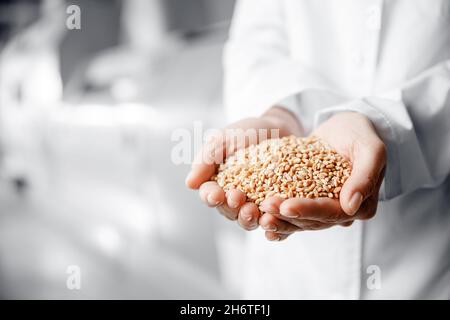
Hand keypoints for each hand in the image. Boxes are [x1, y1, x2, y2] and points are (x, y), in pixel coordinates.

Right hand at [185, 107, 302, 229]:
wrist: (281, 128)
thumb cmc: (248, 132)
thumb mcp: (224, 139)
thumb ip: (207, 159)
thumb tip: (190, 184)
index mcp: (217, 183)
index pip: (209, 195)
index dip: (210, 197)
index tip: (216, 194)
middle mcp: (234, 198)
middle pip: (228, 211)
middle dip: (230, 208)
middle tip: (236, 199)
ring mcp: (255, 205)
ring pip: (248, 220)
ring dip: (247, 219)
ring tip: (253, 211)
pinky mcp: (275, 208)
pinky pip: (273, 222)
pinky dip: (271, 224)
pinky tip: (272, 219)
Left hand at [258, 112, 386, 240]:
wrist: (347, 128)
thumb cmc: (361, 135)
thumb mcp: (371, 149)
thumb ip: (364, 176)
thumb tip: (351, 207)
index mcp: (362, 205)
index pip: (332, 213)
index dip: (308, 211)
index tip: (285, 206)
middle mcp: (344, 213)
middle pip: (313, 221)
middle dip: (287, 217)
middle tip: (264, 207)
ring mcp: (325, 209)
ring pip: (301, 222)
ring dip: (279, 220)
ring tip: (258, 215)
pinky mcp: (310, 201)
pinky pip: (294, 214)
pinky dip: (279, 219)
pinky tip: (261, 220)